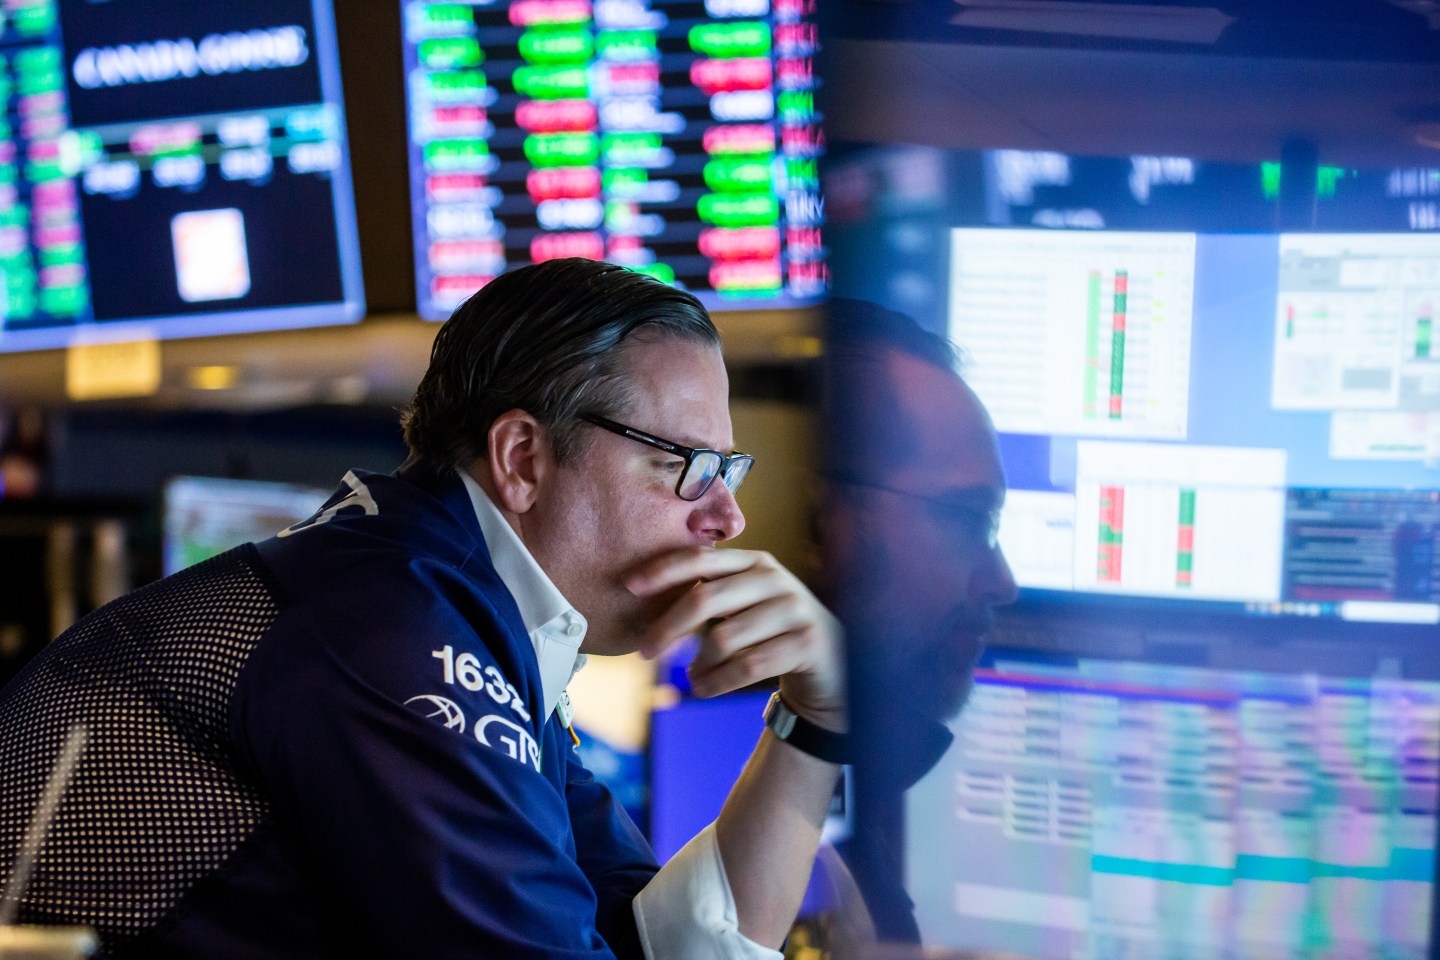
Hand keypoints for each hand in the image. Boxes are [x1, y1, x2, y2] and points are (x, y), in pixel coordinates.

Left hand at [626, 547, 844, 729]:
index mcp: (755, 561)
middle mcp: (775, 579)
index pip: (702, 558)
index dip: (664, 570)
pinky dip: (717, 682)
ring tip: (691, 677)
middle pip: (705, 598)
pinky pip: (747, 666)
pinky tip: (703, 688)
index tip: (630, 586)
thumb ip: (711, 595)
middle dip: (668, 627)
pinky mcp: (805, 643)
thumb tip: (647, 600)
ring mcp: (793, 609)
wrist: (832, 663)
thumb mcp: (746, 604)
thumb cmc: (773, 632)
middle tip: (644, 651)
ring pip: (724, 639)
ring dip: (698, 664)